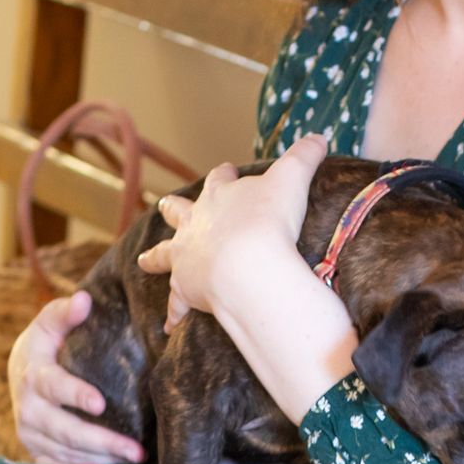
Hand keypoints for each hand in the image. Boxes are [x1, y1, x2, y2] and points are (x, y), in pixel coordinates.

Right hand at [7, 289, 144, 463]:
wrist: (19, 375)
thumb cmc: (44, 346)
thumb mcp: (48, 324)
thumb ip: (64, 313)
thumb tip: (84, 299)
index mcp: (32, 376)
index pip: (54, 387)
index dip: (75, 395)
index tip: (101, 404)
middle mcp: (28, 410)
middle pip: (65, 431)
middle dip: (102, 442)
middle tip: (136, 449)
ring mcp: (31, 435)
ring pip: (68, 453)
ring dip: (103, 458)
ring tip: (136, 457)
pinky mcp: (37, 452)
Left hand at [137, 131, 328, 326]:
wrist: (248, 263)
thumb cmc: (269, 219)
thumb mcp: (292, 178)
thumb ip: (304, 156)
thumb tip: (320, 137)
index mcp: (218, 196)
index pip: (219, 179)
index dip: (223, 175)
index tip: (226, 171)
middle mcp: (195, 223)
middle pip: (178, 211)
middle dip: (173, 209)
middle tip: (165, 205)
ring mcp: (186, 256)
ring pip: (163, 254)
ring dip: (154, 257)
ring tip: (142, 261)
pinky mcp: (185, 288)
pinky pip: (177, 305)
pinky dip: (174, 315)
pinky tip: (169, 327)